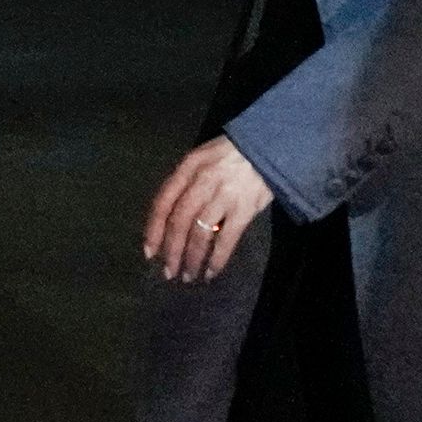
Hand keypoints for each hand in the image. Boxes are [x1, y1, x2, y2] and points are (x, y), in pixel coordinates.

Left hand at [143, 136, 274, 283]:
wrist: (271, 146)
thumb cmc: (233, 154)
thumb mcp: (203, 158)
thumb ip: (186, 182)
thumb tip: (171, 217)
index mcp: (187, 167)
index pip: (163, 203)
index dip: (153, 230)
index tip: (150, 252)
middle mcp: (202, 181)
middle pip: (178, 222)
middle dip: (171, 251)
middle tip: (169, 272)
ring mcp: (223, 196)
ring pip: (199, 234)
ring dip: (191, 258)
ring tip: (188, 275)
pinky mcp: (244, 209)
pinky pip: (226, 240)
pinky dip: (217, 259)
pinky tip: (211, 272)